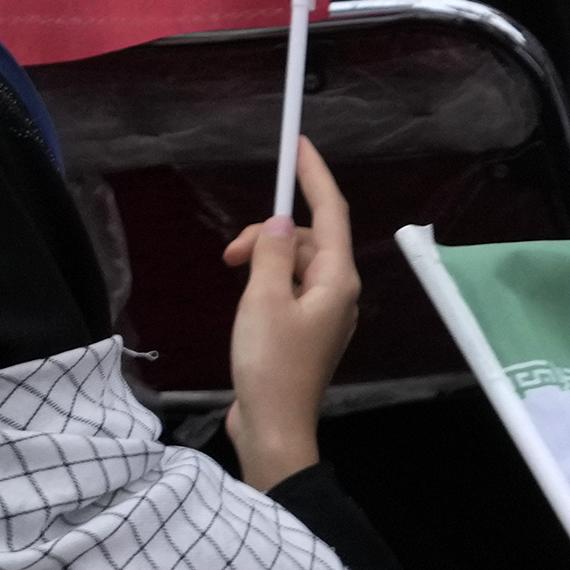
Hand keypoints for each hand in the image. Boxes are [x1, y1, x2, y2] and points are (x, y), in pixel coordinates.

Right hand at [217, 137, 357, 491]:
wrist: (273, 425)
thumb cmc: (270, 363)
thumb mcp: (263, 299)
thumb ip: (270, 253)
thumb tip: (279, 221)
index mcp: (338, 279)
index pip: (330, 213)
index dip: (314, 176)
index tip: (299, 144)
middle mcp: (339, 291)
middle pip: (306, 236)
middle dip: (267, 233)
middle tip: (229, 255)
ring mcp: (324, 311)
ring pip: (293, 260)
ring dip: (262, 258)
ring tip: (232, 276)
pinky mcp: (305, 328)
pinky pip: (288, 286)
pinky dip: (265, 280)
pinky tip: (246, 299)